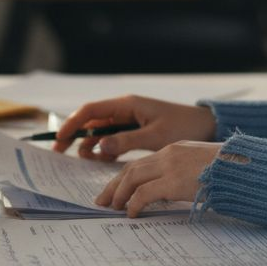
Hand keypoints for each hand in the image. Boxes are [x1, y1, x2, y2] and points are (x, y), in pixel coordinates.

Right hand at [54, 95, 216, 159]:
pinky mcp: (135, 131)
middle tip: (60, 152)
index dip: (72, 124)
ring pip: (100, 131)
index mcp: (127, 105)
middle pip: (90, 120)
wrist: (206, 126)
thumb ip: (126, 141)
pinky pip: (112, 138)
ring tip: (87, 159)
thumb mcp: (154, 137)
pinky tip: (103, 160)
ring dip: (90, 144)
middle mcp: (124, 110)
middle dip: (74, 134)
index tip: (59, 140)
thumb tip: (99, 146)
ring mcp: (129, 120)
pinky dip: (105, 149)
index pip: (90, 111)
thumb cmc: (183, 127)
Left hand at [96, 142, 221, 216]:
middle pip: (130, 169)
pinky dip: (133, 204)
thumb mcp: (204, 165)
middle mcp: (168, 154)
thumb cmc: (231, 169)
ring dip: (119, 194)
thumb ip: (186, 172)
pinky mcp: (174, 182)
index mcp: (175, 148)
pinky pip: (144, 193)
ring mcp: (170, 166)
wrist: (246, 166)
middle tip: (103, 201)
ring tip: (112, 208)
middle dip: (114, 186)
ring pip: (132, 178)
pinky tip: (131, 214)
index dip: (125, 177)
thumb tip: (174, 191)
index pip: (141, 163)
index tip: (115, 189)